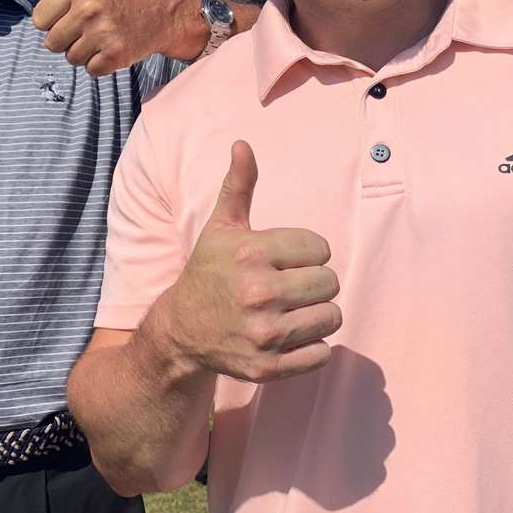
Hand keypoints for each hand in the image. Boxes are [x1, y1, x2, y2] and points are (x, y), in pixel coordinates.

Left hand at [32, 0, 205, 74]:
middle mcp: (89, 8)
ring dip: (84, 52)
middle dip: (68, 38)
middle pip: (52, 42)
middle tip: (90, 26)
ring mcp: (103, 33)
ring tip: (101, 36)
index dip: (54, 19)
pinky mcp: (115, 55)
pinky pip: (90, 70)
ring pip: (71, 58)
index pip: (39, 19)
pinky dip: (100, 63)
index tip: (72, 14)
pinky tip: (111, 47)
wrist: (162, 13)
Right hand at [165, 141, 340, 381]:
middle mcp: (259, 293)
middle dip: (314, 283)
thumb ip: (238, 186)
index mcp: (252, 253)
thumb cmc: (208, 272)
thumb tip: (242, 144)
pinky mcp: (269, 367)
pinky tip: (287, 336)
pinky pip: (322, 353)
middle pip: (330, 283)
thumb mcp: (220, 227)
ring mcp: (265, 334)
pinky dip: (311, 346)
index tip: (284, 260)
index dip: (307, 253)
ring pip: (332, 317)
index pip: (321, 249)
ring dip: (317, 314)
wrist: (180, 330)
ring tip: (291, 310)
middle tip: (289, 287)